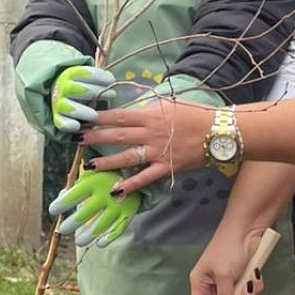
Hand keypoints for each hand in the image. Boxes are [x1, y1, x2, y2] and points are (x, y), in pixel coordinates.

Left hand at [49, 169, 140, 246]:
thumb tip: (61, 197)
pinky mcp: (128, 213)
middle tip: (63, 229)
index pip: (74, 195)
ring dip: (88, 235)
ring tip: (79, 241)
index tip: (53, 210)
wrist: (134, 171)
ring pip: (101, 225)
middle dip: (72, 223)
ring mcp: (118, 205)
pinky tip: (100, 244)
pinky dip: (109, 237)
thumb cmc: (104, 174)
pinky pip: (118, 229)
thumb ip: (74, 185)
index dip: (62, 204)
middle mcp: (106, 193)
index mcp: (94, 181)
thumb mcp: (90, 174)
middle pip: (85, 213)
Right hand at [50, 65, 115, 132]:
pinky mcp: (58, 120)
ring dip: (81, 111)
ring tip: (94, 116)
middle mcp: (61, 89)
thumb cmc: (82, 88)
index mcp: (69, 76)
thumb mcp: (88, 80)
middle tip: (111, 95)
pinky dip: (68, 124)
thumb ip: (98, 78)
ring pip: (66, 106)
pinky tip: (77, 126)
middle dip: (93, 91)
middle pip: (73, 88)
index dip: (97, 76)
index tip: (111, 80)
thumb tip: (111, 78)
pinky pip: (60, 122)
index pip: (80, 73)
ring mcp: (58, 104)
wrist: (62, 100)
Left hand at [78, 97, 214, 194]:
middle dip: (95, 138)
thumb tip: (131, 108)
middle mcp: (150, 133)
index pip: (119, 115)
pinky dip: (130, 185)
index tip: (82, 118)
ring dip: (107, 162)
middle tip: (75, 139)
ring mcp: (158, 152)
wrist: (219, 132)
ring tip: (88, 166)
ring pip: (127, 157)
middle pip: (118, 135)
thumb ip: (149, 108)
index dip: (99, 118)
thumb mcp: (170, 104)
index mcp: (151, 115)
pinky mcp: (166, 167)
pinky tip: (116, 190)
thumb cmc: (195, 114)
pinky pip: (145, 177)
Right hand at [189, 225, 266, 294]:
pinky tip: (255, 273)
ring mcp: (230, 283)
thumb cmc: (228, 246)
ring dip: (248, 294)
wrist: (248, 228)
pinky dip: (255, 286)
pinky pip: (251, 294)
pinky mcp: (244, 279)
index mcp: (201, 283)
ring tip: (249, 279)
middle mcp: (214, 286)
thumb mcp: (225, 275)